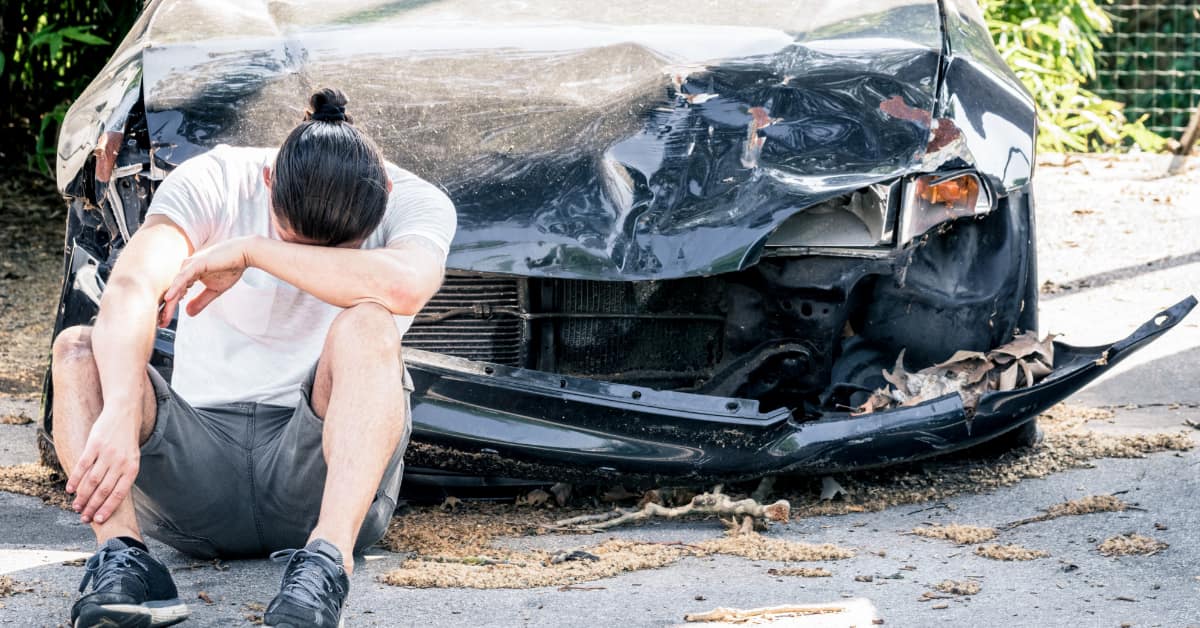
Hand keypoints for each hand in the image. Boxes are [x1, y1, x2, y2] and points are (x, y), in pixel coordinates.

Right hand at [66, 406, 140, 523]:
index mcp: (132, 467)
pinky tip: (70, 490)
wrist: (124, 412)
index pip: (120, 493)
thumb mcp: (132, 457)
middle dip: (93, 506)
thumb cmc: (127, 439)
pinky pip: (82, 466)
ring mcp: (107, 453)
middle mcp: (120, 462)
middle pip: (104, 490)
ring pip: (92, 481)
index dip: (108, 508)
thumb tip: (110, 497)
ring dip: (83, 496)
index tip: (99, 520)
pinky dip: (75, 479)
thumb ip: (123, 475)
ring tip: (76, 507)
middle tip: (84, 518)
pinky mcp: (94, 444)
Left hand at [159, 236, 255, 325]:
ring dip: (169, 302)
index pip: (177, 292)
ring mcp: (190, 265)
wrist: (244, 253)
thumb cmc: (231, 268)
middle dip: (166, 308)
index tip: (165, 321)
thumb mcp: (214, 290)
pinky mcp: (196, 263)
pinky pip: (183, 277)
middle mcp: (186, 268)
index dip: (171, 307)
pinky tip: (169, 298)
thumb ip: (200, 300)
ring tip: (163, 316)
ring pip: (176, 285)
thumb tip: (187, 313)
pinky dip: (175, 288)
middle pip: (173, 290)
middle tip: (161, 323)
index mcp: (189, 273)